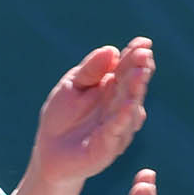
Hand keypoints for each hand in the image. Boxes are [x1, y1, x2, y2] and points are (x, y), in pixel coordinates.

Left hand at [32, 39, 153, 187]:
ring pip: (129, 107)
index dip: (135, 56)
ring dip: (135, 90)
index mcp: (113, 88)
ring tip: (140, 73)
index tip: (143, 42)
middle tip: (144, 54)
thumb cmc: (62, 116)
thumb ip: (90, 70)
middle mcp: (120, 107)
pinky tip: (130, 105)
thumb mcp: (72, 85)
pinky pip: (117, 130)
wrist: (49, 152)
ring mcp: (118, 127)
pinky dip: (123, 118)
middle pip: (131, 86)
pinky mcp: (108, 147)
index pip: (127, 69)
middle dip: (139, 70)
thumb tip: (111, 50)